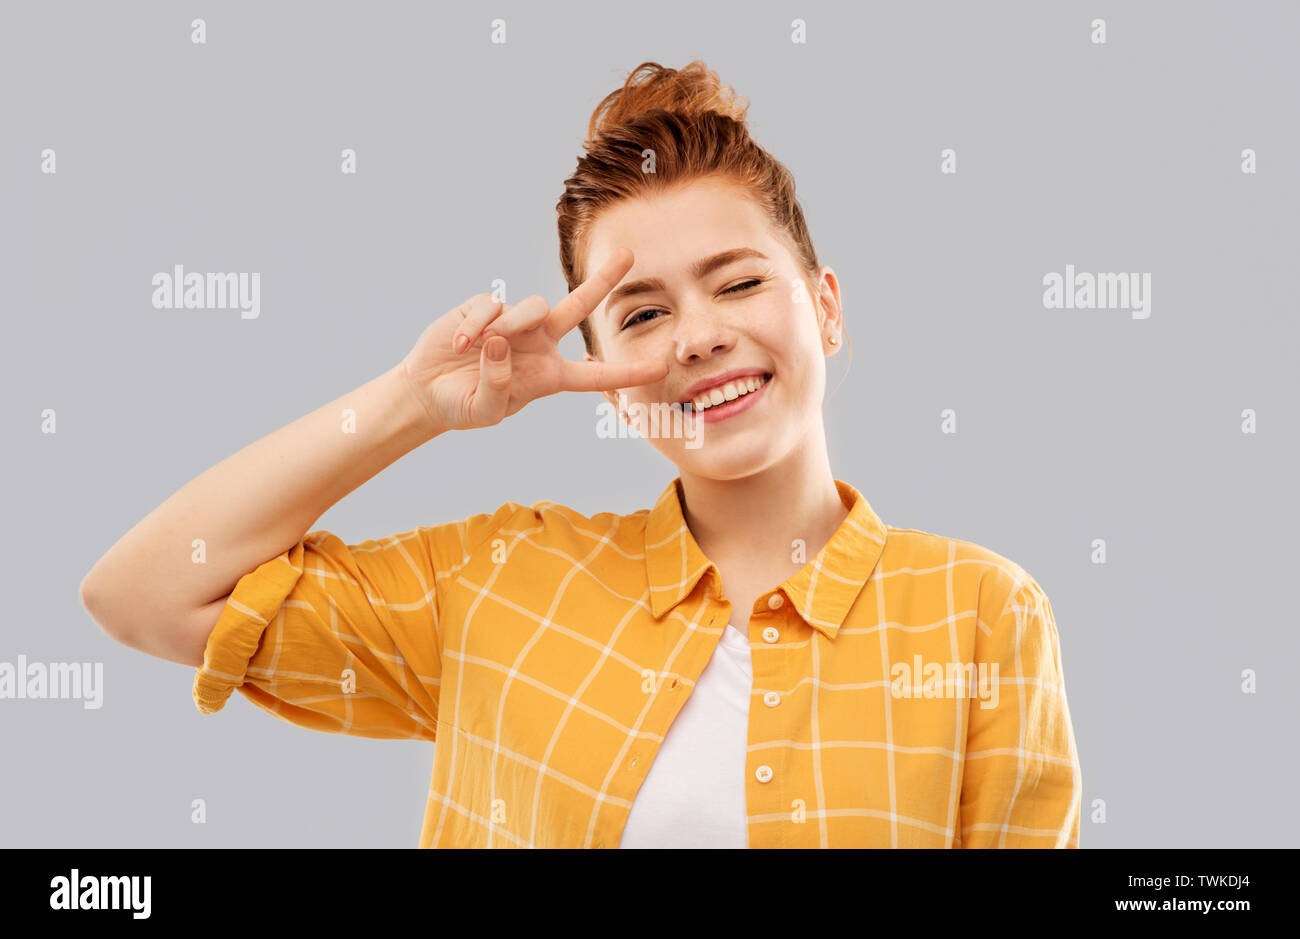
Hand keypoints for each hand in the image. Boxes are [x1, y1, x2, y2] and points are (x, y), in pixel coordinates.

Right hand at [398, 248, 667, 433]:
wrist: (428, 391)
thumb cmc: (464, 405)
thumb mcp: (485, 410)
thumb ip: (498, 385)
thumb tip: (502, 341)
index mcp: (550, 375)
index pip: (596, 375)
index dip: (627, 372)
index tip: (660, 366)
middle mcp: (539, 343)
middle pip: (578, 306)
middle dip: (603, 280)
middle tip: (628, 255)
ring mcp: (514, 322)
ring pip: (532, 308)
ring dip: (511, 325)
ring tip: (474, 349)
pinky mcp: (485, 308)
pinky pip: (491, 305)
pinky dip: (475, 325)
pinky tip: (458, 344)